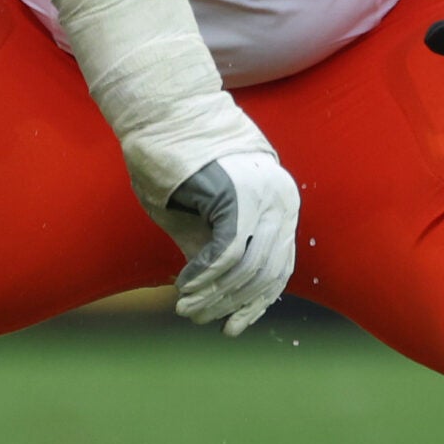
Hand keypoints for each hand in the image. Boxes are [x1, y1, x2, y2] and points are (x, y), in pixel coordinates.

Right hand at [158, 150, 299, 336]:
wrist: (162, 117)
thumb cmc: (176, 163)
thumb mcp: (204, 217)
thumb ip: (219, 251)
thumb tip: (221, 297)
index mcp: (281, 203)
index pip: (279, 269)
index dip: (255, 303)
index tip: (232, 326)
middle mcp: (281, 200)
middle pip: (266, 274)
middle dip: (231, 304)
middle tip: (199, 320)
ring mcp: (263, 196)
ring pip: (247, 268)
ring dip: (214, 296)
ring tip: (187, 308)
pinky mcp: (238, 195)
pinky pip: (227, 253)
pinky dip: (205, 276)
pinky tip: (185, 286)